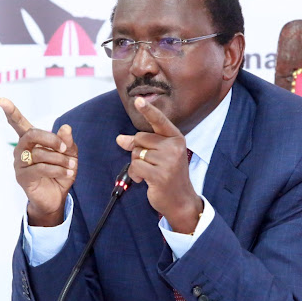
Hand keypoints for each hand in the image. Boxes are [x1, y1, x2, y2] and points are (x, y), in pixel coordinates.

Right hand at [0, 98, 77, 226]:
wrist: (56, 198)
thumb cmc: (60, 173)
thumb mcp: (69, 155)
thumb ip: (67, 141)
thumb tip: (65, 127)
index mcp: (31, 140)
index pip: (18, 123)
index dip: (11, 112)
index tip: (1, 100)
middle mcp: (21, 149)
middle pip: (31, 134)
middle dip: (50, 139)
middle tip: (64, 147)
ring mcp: (20, 163)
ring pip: (39, 153)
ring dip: (60, 159)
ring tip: (72, 166)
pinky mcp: (22, 177)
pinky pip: (40, 168)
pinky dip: (57, 170)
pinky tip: (67, 173)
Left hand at [115, 97, 202, 233]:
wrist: (181, 200)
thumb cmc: (168, 175)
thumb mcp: (158, 156)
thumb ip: (141, 145)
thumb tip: (120, 139)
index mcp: (176, 138)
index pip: (159, 121)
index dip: (148, 110)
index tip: (138, 100)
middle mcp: (174, 147)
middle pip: (140, 138)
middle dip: (138, 151)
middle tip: (149, 164)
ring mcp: (168, 161)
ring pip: (136, 153)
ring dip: (136, 165)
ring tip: (149, 174)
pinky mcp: (160, 175)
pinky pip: (135, 167)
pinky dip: (135, 175)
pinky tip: (144, 181)